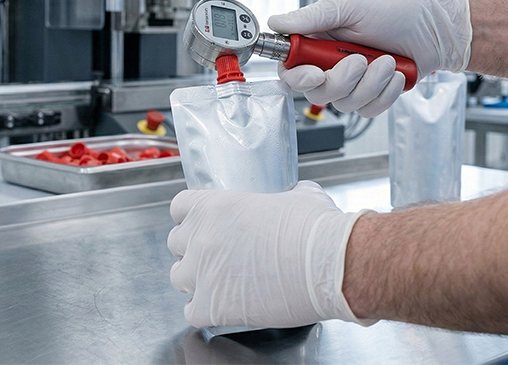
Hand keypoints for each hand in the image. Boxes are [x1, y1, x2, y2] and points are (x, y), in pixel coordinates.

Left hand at [167, 181, 374, 328]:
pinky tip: (224, 306)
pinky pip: (191, 312)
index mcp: (216, 207)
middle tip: (218, 255)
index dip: (191, 216)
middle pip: (176, 244)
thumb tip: (290, 196)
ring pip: (179, 278)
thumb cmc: (317, 230)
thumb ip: (281, 195)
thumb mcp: (298, 196)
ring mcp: (203, 274)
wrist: (330, 266)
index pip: (180, 208)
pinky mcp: (212, 307)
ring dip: (196, 280)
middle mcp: (201, 238)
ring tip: (221, 282)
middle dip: (194, 249)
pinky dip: (204, 311)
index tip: (202, 224)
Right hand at [269, 0, 471, 116]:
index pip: (291, 68)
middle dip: (341, 80)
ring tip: (388, 61)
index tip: (315, 74)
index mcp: (320, 40)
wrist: (436, 28)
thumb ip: (311, 17)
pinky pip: (368, 109)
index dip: (298, 77)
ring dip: (370, 84)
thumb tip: (275, 22)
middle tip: (361, 60)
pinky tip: (396, 75)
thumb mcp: (349, 6)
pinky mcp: (373, 95)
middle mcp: (332, 63)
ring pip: (344, 103)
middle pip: (316, 92)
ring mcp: (353, 82)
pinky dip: (384, 93)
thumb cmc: (396, 9)